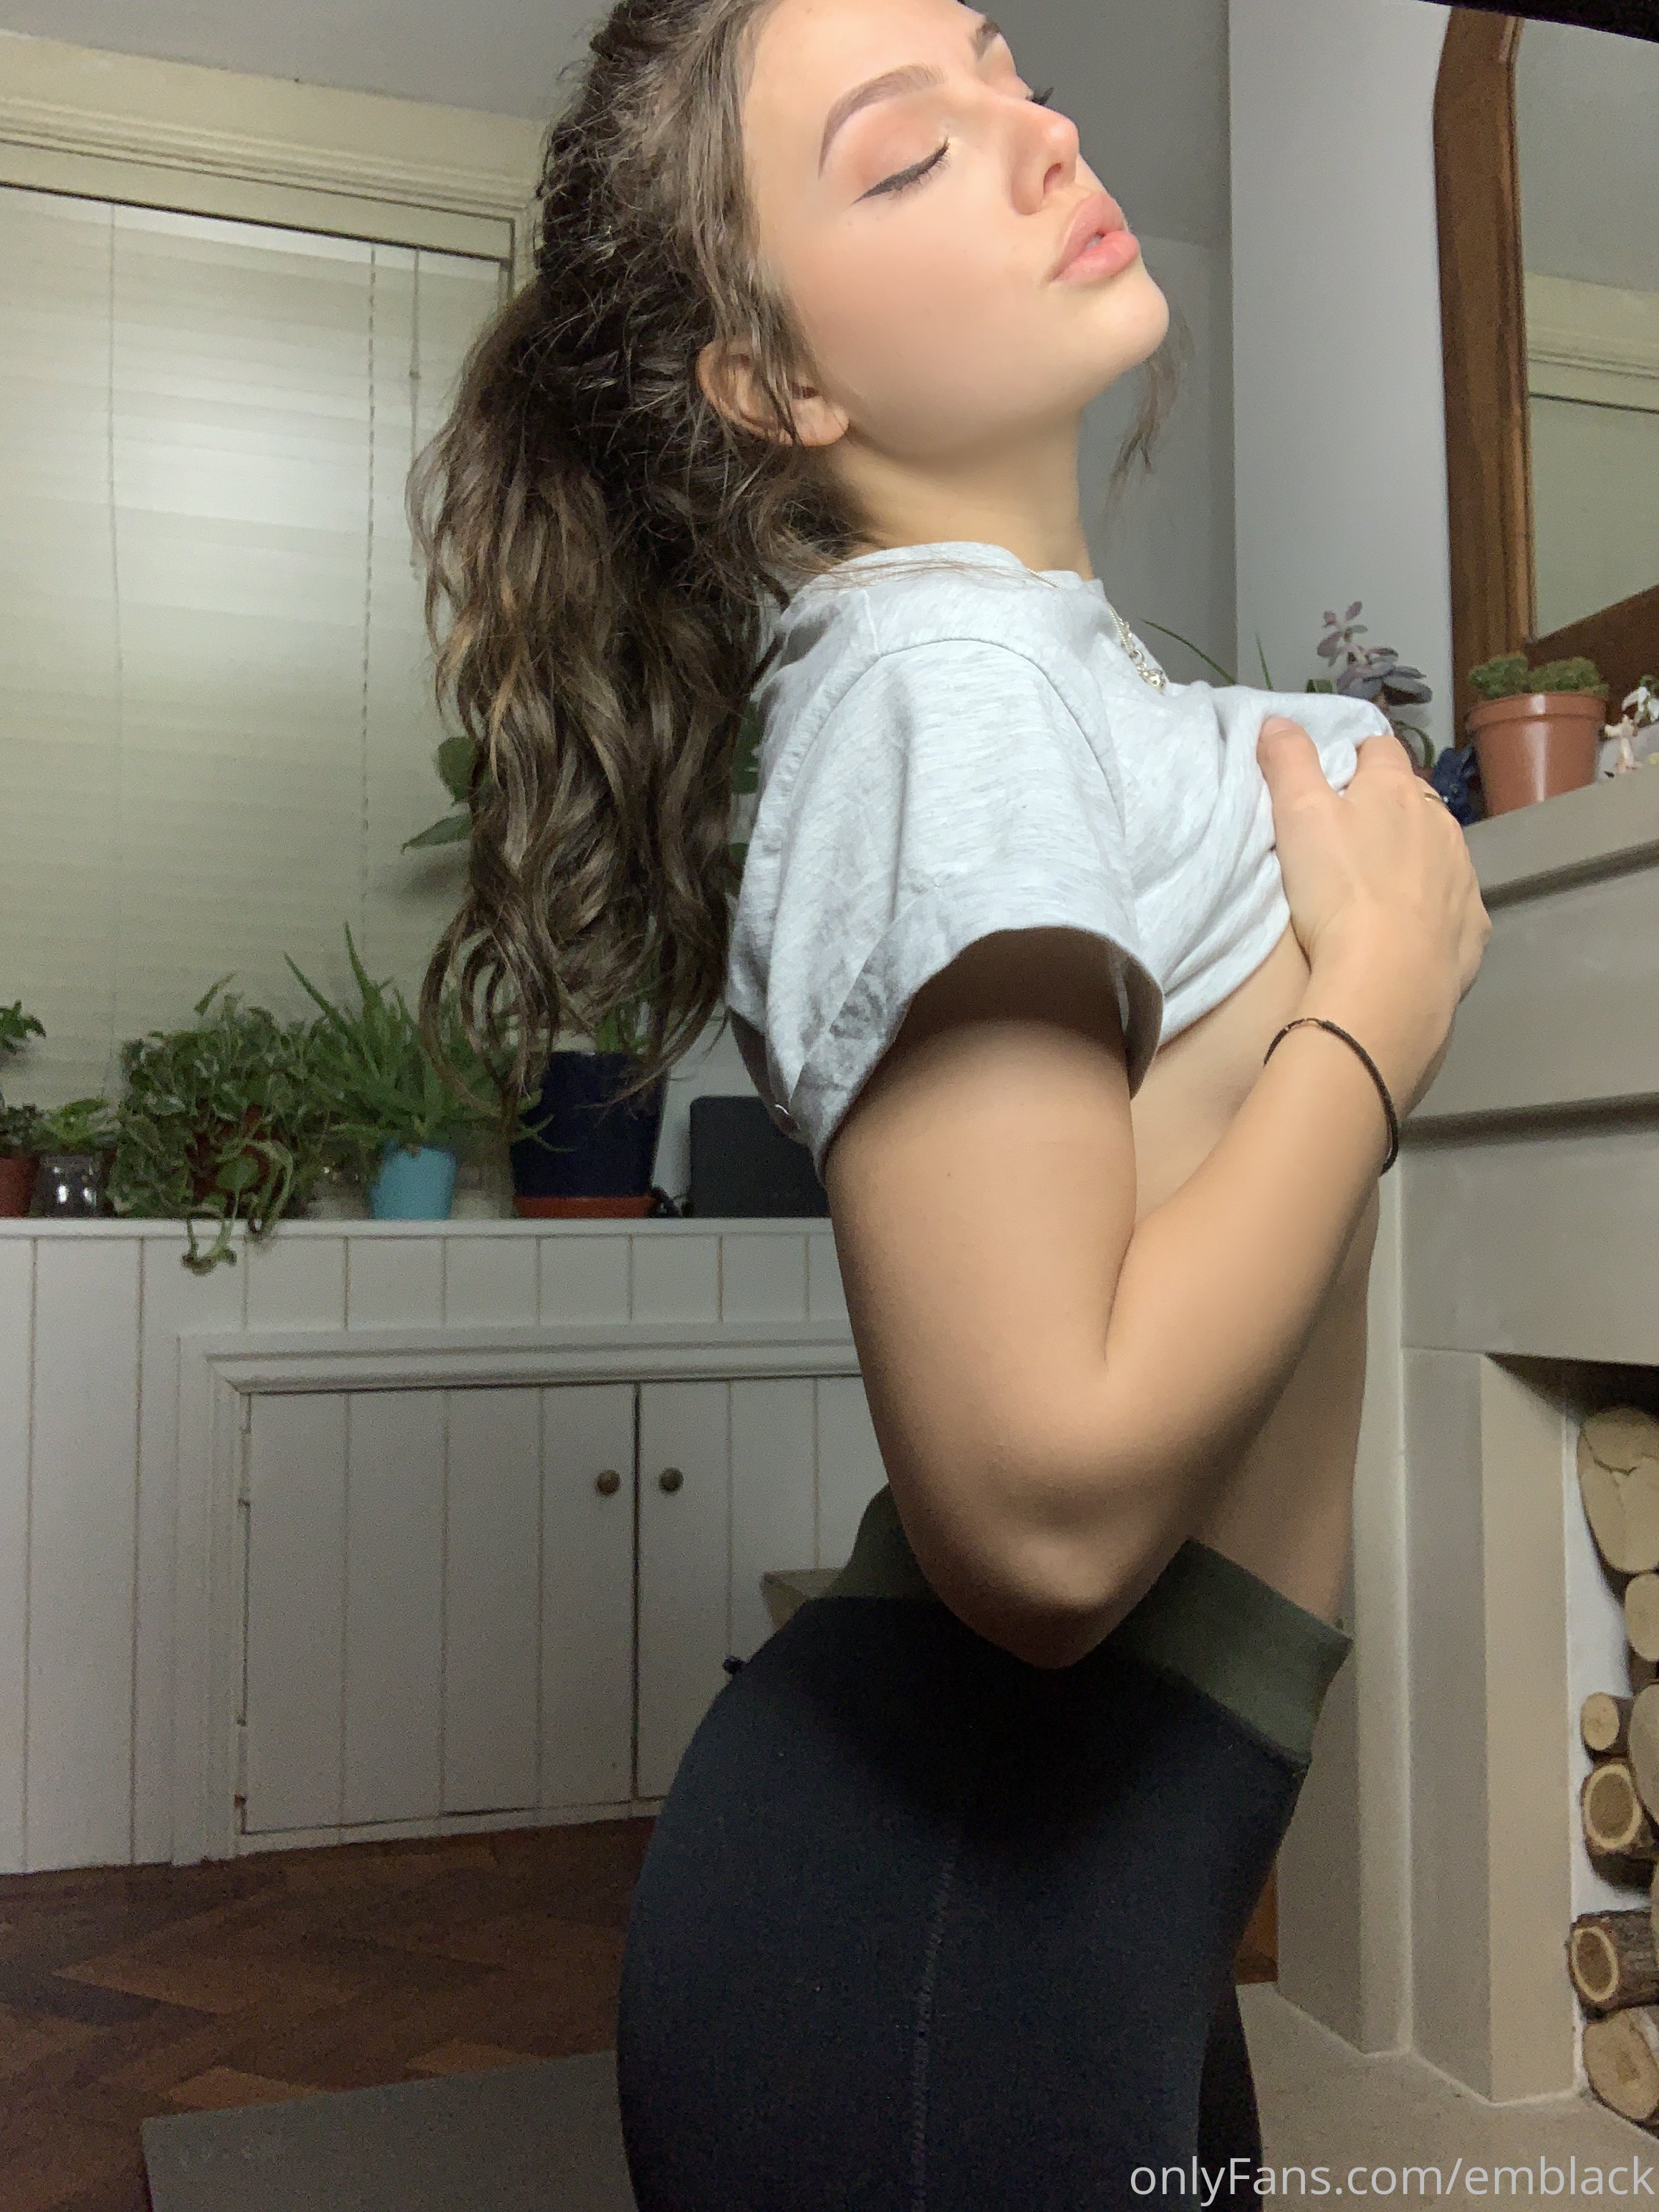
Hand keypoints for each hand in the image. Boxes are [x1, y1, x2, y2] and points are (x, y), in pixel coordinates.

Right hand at [1257, 717, 1491, 1110]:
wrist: (1388, 980)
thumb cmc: (1337, 890)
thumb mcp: (1297, 815)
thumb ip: (1288, 761)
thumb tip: (1277, 719)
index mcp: (1396, 790)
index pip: (1381, 748)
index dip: (1357, 755)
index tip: (1336, 775)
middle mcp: (1441, 823)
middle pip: (1414, 799)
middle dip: (1388, 808)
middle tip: (1350, 837)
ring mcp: (1463, 876)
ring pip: (1440, 850)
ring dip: (1415, 857)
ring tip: (1379, 887)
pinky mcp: (1473, 927)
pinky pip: (1455, 906)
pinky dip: (1435, 909)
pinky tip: (1411, 931)